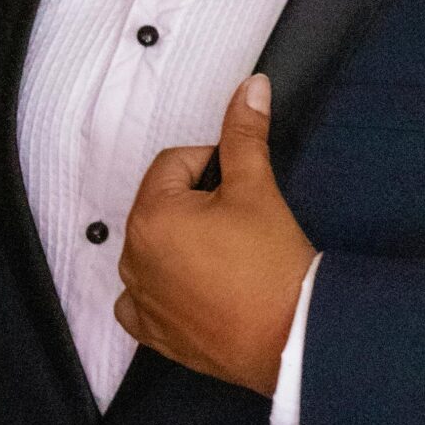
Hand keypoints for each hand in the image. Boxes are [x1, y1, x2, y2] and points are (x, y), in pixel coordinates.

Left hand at [114, 72, 317, 396]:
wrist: (291, 339)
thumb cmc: (272, 265)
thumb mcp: (257, 189)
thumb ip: (245, 133)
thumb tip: (250, 86)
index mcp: (151, 216)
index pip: (174, 163)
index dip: (212, 165)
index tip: (242, 186)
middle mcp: (133, 258)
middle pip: (161, 205)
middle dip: (194, 205)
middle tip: (239, 223)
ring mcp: (141, 299)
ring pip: (152, 249)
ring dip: (178, 245)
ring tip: (225, 257)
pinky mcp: (153, 333)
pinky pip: (142, 300)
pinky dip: (162, 290)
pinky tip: (195, 288)